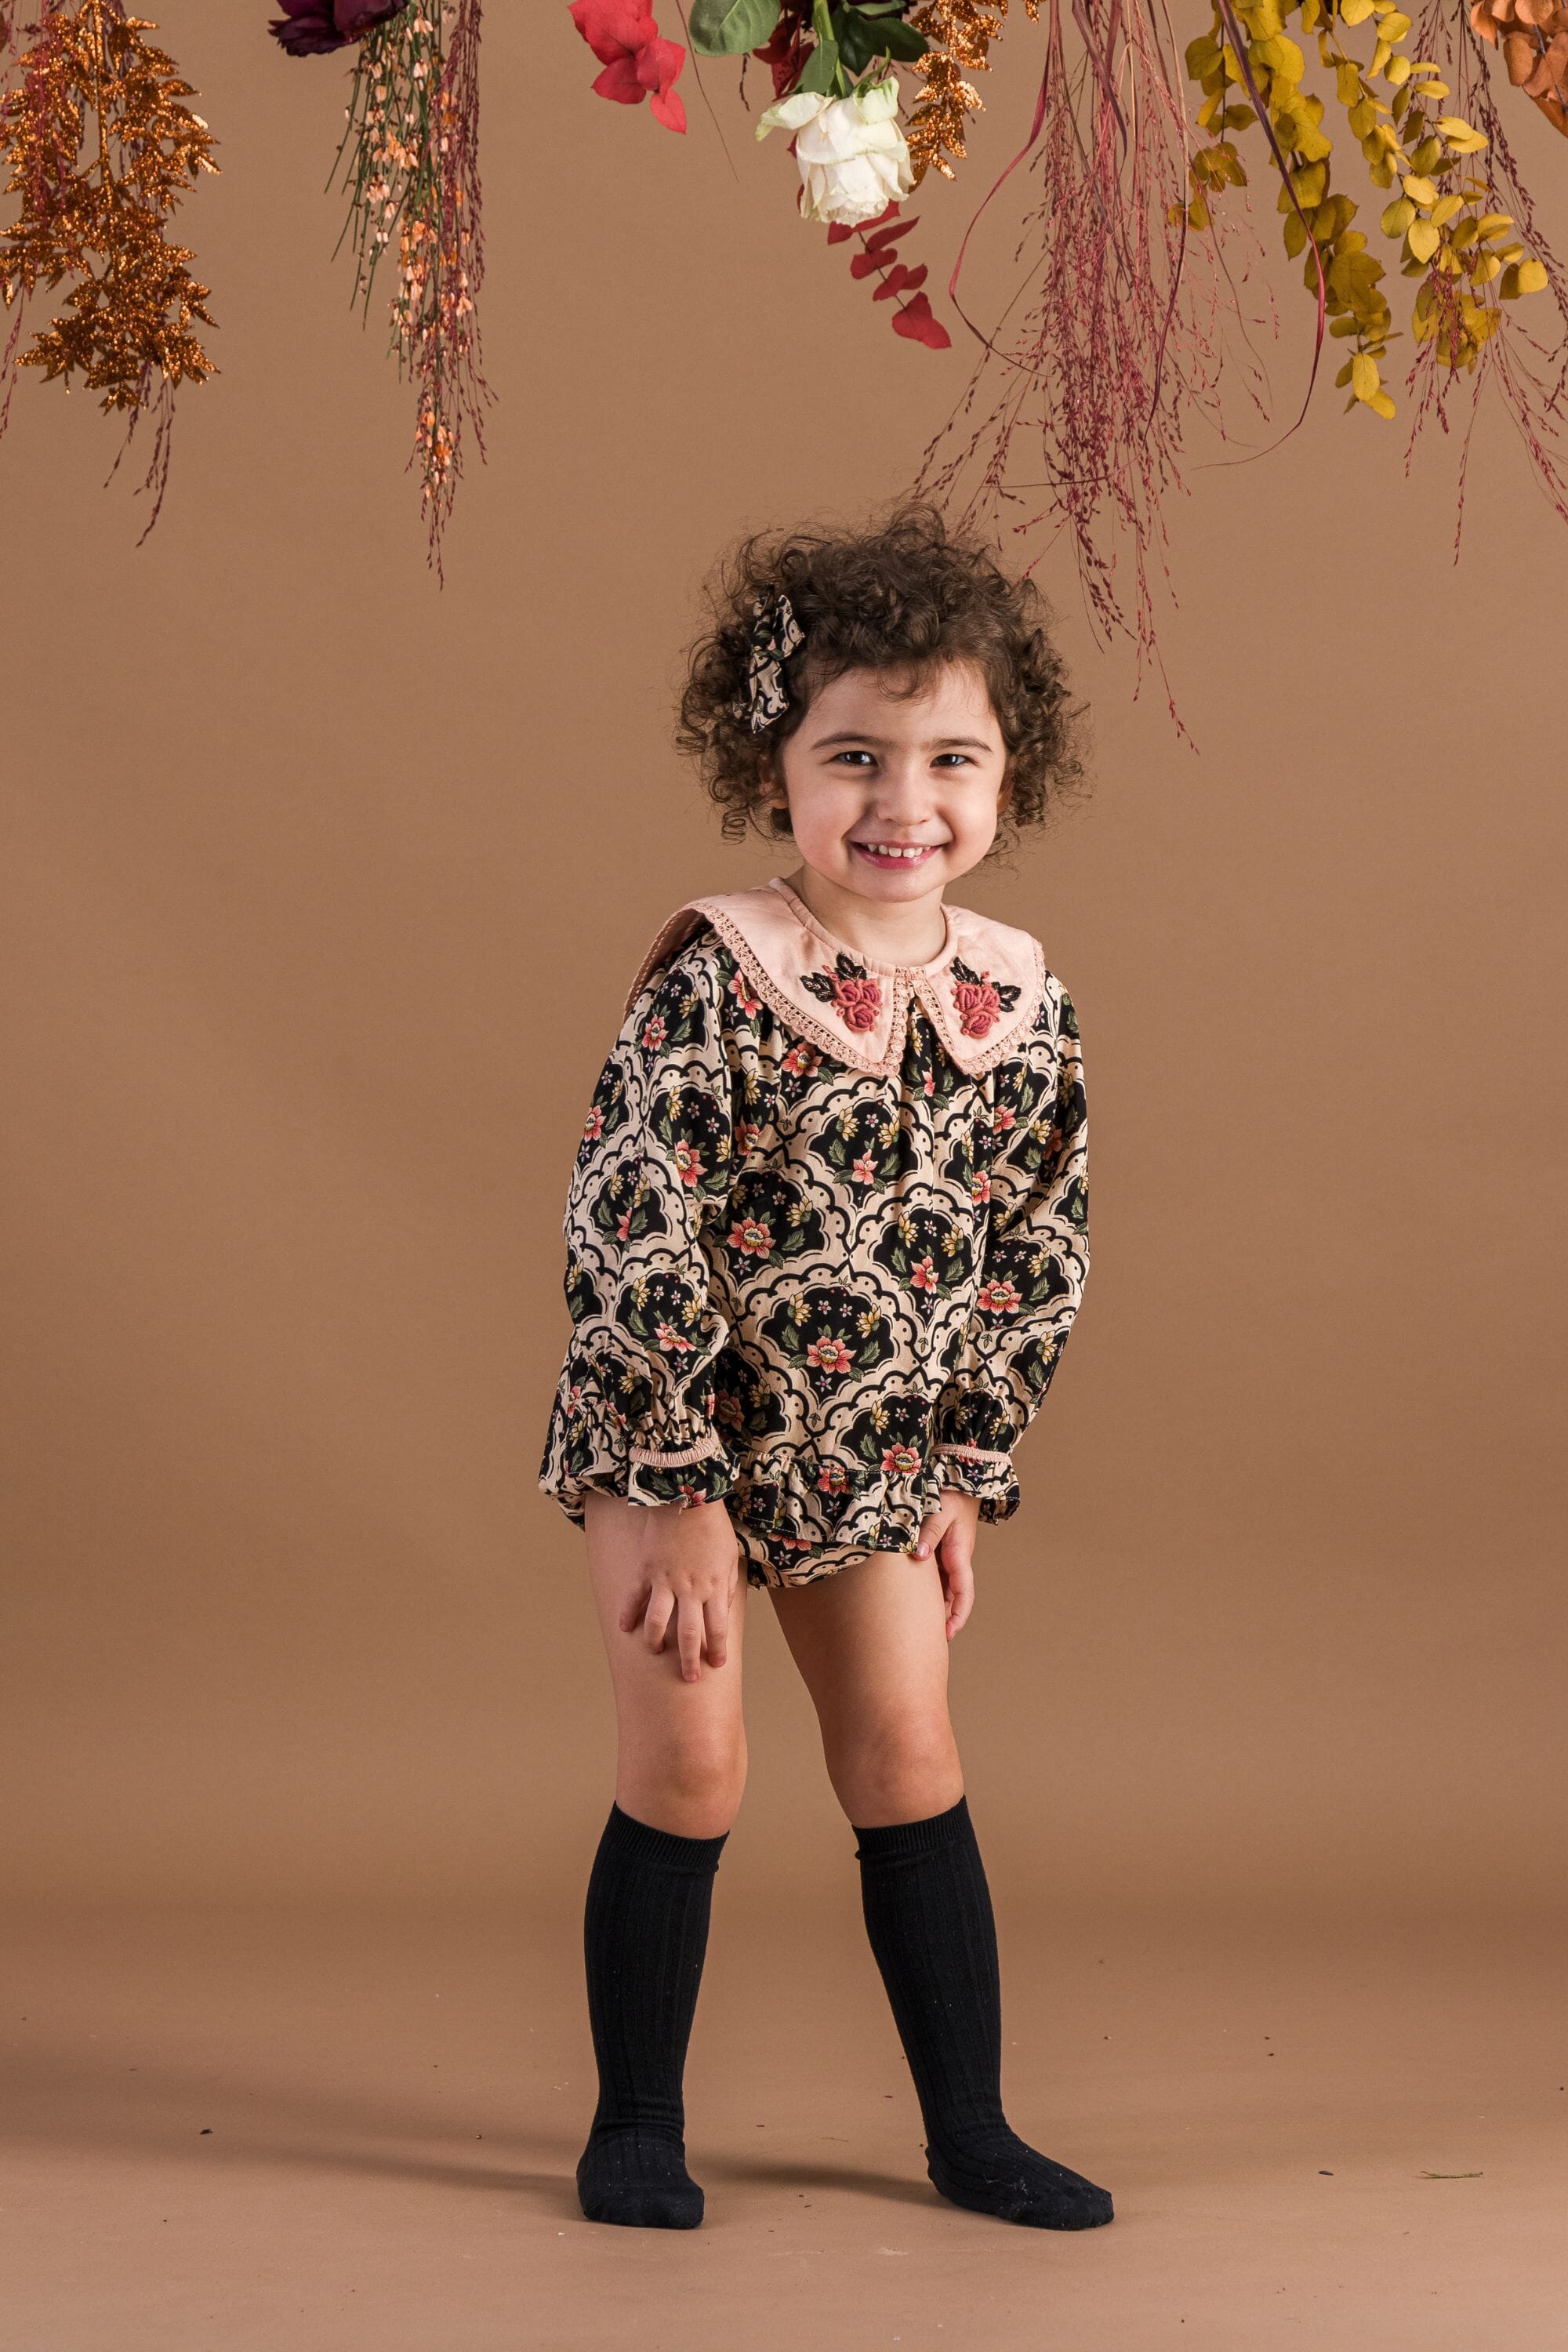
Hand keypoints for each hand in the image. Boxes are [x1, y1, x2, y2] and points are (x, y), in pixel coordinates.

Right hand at [618, 1497, 740, 1683]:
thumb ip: (726, 1585)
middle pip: (689, 1633)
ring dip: (655, 1642)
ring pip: (658, 1621)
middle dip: (689, 1660)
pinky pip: (635, 1597)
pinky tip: (625, 1628)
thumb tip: (725, 1606)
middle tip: (689, 1678)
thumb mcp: (728, 1557)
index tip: (717, 1664)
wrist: (687, 1496)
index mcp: (713, 1586)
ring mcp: (665, 1581)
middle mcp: (689, 1589)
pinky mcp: (646, 1569)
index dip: (717, 1648)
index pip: (717, 1627)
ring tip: (654, 1653)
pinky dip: (628, 1614)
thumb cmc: (713, 1526)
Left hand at [912, 1490, 980, 1639]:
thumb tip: (918, 1556)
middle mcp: (954, 1560)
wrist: (959, 1478)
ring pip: (940, 1589)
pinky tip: (905, 1601)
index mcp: (959, 1554)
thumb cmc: (951, 1493)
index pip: (963, 1592)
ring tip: (911, 1629)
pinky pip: (931, 1576)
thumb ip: (929, 1532)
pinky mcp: (936, 1550)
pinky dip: (923, 1591)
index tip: (947, 1634)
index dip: (957, 1615)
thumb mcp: (941, 1510)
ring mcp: (946, 1557)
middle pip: (951, 1598)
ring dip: (932, 1608)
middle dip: (943, 1621)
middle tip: (926, 1643)